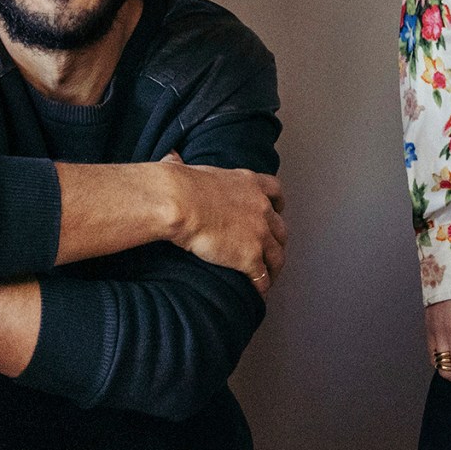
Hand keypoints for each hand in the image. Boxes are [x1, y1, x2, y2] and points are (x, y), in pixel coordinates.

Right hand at [159, 152, 285, 289]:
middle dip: (277, 240)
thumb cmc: (178, 185)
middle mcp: (260, 207)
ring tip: (268, 277)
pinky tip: (257, 292)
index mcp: (248, 183)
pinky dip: (261, 286)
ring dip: (273, 267)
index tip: (276, 211)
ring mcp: (259, 232)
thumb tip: (170, 157)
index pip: (275, 191)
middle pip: (280, 228)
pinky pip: (262, 276)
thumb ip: (184, 165)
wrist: (180, 202)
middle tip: (271, 250)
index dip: (277, 205)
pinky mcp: (250, 256)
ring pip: (277, 255)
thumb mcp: (187, 169)